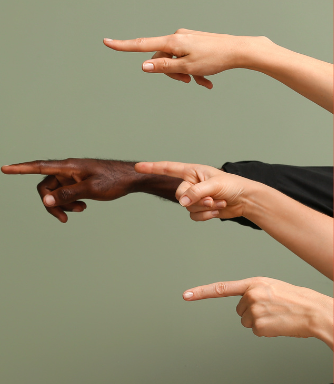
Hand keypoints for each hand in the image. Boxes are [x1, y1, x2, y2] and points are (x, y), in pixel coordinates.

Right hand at [1, 159, 180, 222]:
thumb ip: (67, 195)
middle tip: (64, 218)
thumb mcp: (90, 189)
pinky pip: (64, 195)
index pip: (38, 166)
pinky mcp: (77, 183)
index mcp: (67, 166)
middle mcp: (66, 170)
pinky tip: (82, 208)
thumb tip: (46, 200)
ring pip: (55, 193)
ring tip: (78, 212)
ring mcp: (71, 177)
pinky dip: (69, 204)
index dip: (20, 169)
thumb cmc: (113, 180)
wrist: (131, 179)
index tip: (4, 168)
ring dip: (62, 206)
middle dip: (51, 204)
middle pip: (45, 187)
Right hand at [104, 30, 269, 88]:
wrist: (240, 50)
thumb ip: (164, 67)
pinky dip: (193, 71)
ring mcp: (186, 40)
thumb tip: (144, 65)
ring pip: (174, 61)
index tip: (106, 42)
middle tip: (187, 81)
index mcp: (172, 42)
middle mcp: (177, 37)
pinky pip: (186, 60)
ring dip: (184, 74)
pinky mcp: (194, 43)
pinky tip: (205, 80)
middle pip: (160, 59)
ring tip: (199, 80)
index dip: (122, 46)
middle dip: (170, 73)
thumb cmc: (215, 58)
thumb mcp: (187, 67)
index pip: (141, 45)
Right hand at [135, 161, 259, 220]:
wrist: (246, 200)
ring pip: (187, 208)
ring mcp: (195, 197)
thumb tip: (182, 202)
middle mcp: (191, 183)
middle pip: (179, 195)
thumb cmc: (233, 186)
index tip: (138, 167)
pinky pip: (194, 216)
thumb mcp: (214, 185)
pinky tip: (218, 210)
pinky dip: (206, 215)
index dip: (152, 168)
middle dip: (195, 199)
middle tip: (211, 199)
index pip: (168, 168)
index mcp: (193, 171)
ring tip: (219, 202)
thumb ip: (196, 192)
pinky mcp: (199, 208)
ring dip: (204, 208)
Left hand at [183, 277, 333, 347]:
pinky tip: (279, 324)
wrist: (316, 312)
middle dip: (253, 312)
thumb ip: (255, 292)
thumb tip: (244, 305)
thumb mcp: (273, 288)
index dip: (201, 292)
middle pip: (239, 311)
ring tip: (278, 316)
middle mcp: (250, 296)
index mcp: (254, 283)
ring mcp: (254, 311)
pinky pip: (256, 331)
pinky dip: (266, 331)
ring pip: (246, 322)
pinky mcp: (259, 326)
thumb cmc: (298, 300)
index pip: (222, 288)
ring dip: (260, 322)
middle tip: (273, 309)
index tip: (186, 295)